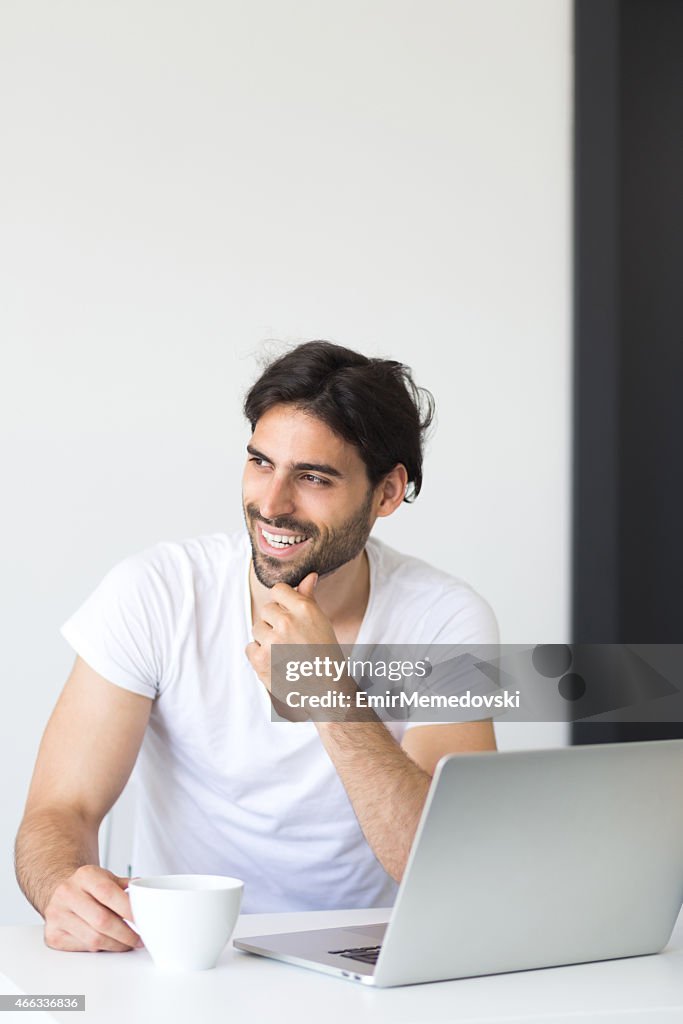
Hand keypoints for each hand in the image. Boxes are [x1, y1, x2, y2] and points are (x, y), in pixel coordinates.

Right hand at [43, 865, 141, 951]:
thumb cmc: (88, 886)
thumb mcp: (106, 877)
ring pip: (93, 939)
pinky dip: (101, 948)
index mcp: (85, 875)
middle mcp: (68, 894)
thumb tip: (145, 891)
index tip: (142, 920)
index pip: (108, 893)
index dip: (127, 910)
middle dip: (125, 934)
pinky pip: (83, 947)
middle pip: (102, 920)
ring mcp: (57, 915)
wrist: (59, 890)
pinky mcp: (53, 935)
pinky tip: (109, 944)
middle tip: (139, 939)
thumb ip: (126, 885)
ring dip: (115, 945)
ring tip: (128, 943)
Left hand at [246, 573, 339, 693]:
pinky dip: (259, 655)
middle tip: (290, 639)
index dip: (281, 602)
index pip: (278, 590)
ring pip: (257, 628)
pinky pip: (249, 647)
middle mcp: (287, 622)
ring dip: (266, 638)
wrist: (326, 691)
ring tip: (284, 652)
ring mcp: (272, 641)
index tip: (286, 614)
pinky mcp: (260, 660)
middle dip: (274, 622)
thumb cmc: (324, 655)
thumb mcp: (321, 623)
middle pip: (266, 610)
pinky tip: (275, 662)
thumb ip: (308, 598)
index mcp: (304, 609)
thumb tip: (310, 576)